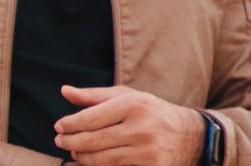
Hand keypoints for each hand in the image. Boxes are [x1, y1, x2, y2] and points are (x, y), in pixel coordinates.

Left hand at [54, 85, 203, 165]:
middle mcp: (141, 128)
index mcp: (133, 104)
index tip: (58, 126)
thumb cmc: (152, 111)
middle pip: (95, 140)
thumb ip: (94, 95)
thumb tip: (65, 91)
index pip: (92, 117)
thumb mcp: (127, 96)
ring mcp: (148, 153)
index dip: (71, 124)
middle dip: (72, 142)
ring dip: (82, 158)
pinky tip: (84, 165)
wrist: (192, 136)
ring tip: (73, 152)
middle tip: (59, 141)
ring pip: (104, 160)